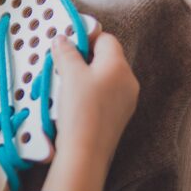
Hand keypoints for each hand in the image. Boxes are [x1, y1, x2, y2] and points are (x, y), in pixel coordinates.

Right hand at [42, 33, 139, 190]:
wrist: (85, 152)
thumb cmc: (80, 109)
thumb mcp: (69, 74)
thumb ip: (66, 52)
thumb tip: (63, 39)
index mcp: (119, 66)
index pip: (105, 39)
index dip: (86, 38)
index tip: (67, 44)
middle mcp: (128, 81)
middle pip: (106, 59)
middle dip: (83, 59)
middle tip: (62, 66)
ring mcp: (126, 102)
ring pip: (104, 78)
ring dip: (85, 77)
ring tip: (65, 87)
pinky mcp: (118, 118)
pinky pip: (104, 96)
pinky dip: (89, 95)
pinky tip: (74, 104)